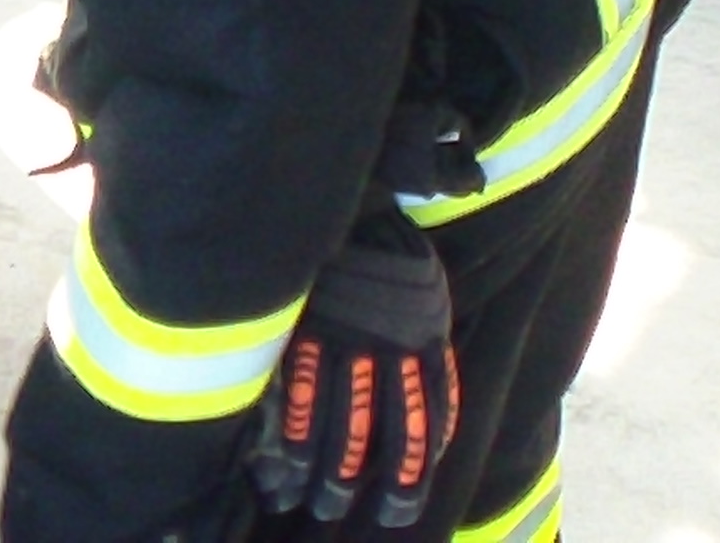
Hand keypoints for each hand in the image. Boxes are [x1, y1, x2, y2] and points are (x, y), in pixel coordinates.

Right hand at [250, 206, 460, 528]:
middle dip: (385, 483)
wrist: (355, 207)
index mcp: (427, 339)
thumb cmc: (390, 252)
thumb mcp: (428, 296)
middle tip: (373, 516)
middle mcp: (391, 349)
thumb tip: (425, 390)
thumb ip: (425, 342)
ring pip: (344, 424)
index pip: (432, 415)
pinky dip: (294, 433)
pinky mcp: (308, 331)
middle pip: (392, 431)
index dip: (422, 460)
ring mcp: (347, 341)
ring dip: (333, 472)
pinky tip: (288, 462)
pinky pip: (301, 394)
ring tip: (320, 504)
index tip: (411, 494)